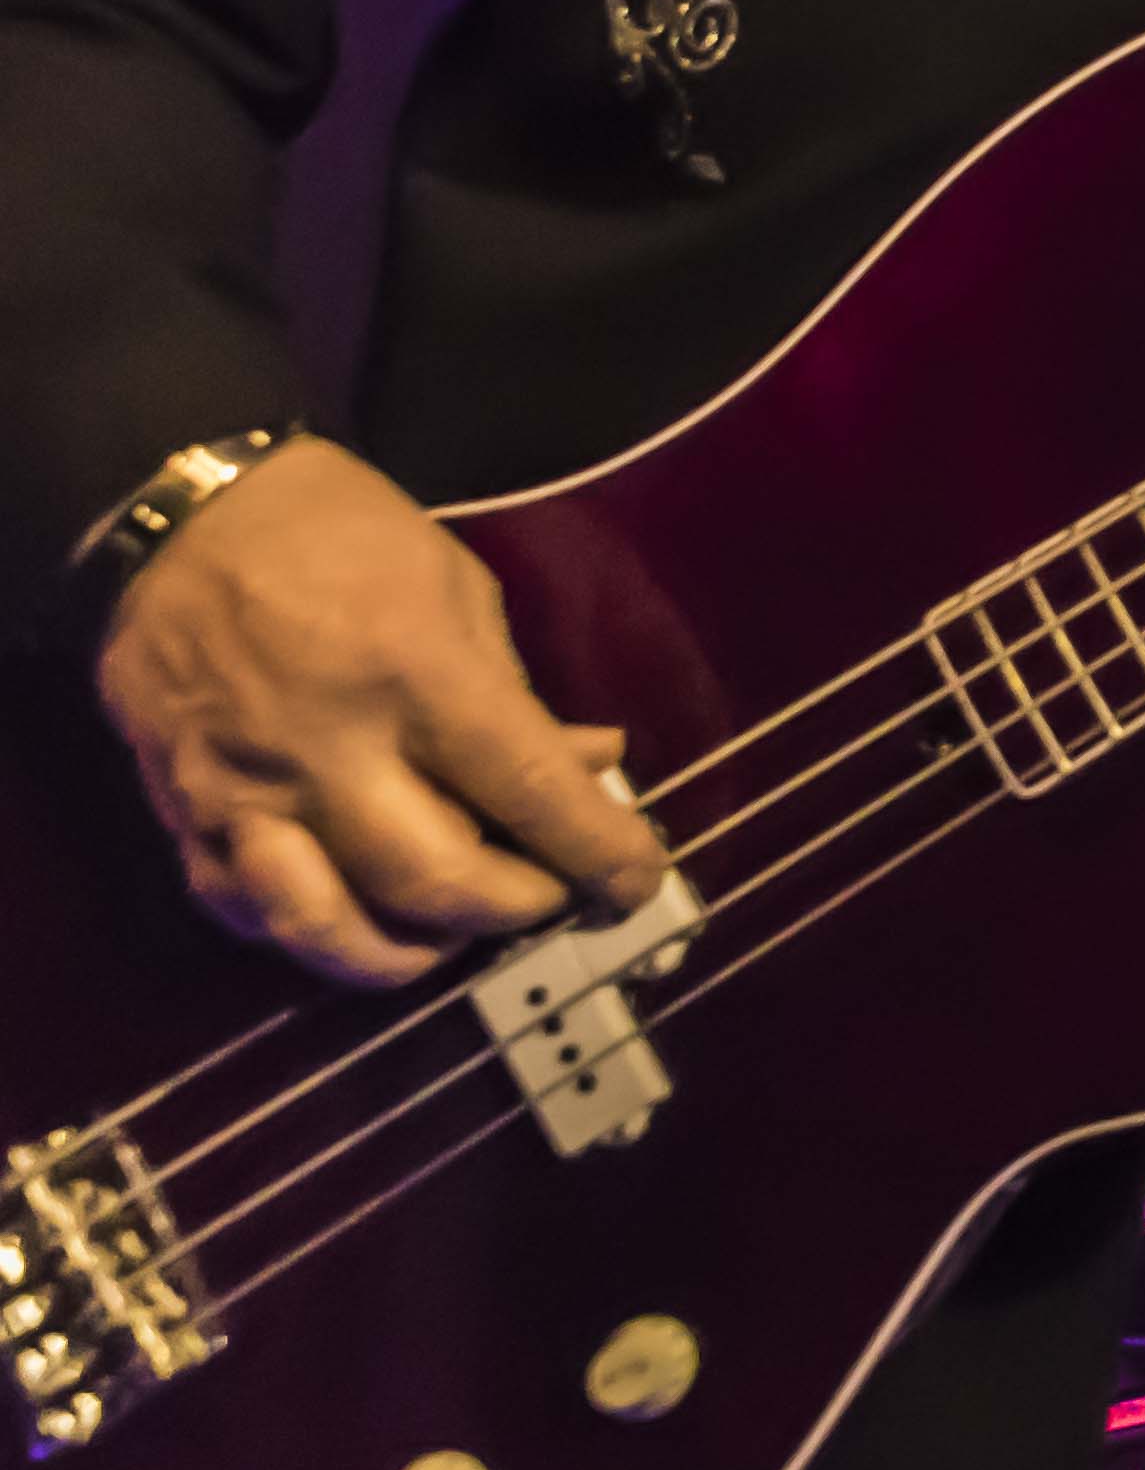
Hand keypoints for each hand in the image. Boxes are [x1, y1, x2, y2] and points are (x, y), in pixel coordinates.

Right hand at [93, 438, 662, 985]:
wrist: (184, 518)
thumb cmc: (341, 535)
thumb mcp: (458, 587)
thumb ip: (518, 694)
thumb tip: (590, 768)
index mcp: (412, 670)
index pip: (523, 787)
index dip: (595, 848)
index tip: (638, 882)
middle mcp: (325, 743)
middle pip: (435, 878)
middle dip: (515, 907)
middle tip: (553, 898)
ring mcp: (243, 788)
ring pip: (329, 922)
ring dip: (411, 951)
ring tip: (458, 934)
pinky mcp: (181, 811)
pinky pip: (247, 909)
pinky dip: (313, 933)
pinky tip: (359, 920)